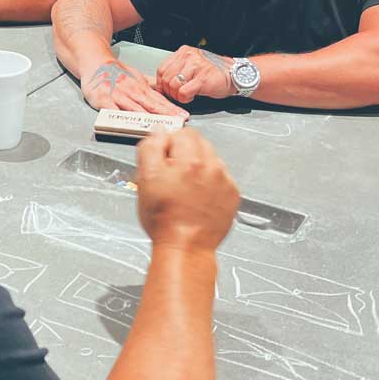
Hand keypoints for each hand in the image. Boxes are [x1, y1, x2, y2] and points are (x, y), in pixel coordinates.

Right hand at [81, 59, 187, 117]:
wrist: (95, 62)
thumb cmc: (115, 72)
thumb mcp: (137, 77)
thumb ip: (150, 86)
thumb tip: (166, 92)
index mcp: (141, 87)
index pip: (160, 100)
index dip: (172, 109)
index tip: (183, 116)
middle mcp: (132, 91)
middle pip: (151, 105)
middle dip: (166, 114)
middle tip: (178, 122)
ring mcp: (118, 95)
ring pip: (135, 109)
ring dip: (148, 118)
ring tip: (159, 126)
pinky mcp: (103, 99)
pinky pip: (113, 111)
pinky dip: (121, 117)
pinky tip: (129, 124)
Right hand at [136, 129, 238, 251]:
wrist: (186, 248)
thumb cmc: (164, 219)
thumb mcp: (145, 179)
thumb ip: (151, 148)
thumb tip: (160, 131)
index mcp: (191, 160)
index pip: (183, 133)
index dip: (169, 144)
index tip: (163, 160)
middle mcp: (213, 167)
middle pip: (200, 143)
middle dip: (185, 154)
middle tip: (172, 175)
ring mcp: (225, 182)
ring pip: (212, 161)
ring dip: (199, 168)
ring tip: (185, 189)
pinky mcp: (232, 196)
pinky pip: (221, 179)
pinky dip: (211, 184)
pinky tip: (198, 198)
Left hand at [155, 46, 233, 103]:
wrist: (233, 75)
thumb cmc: (212, 73)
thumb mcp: (190, 67)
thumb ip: (175, 71)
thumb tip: (159, 84)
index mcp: (183, 52)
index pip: (161, 69)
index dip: (162, 83)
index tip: (168, 90)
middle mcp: (188, 56)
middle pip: (165, 78)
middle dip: (170, 91)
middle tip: (178, 95)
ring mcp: (195, 66)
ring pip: (173, 85)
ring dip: (178, 96)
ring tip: (187, 95)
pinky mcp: (202, 78)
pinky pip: (183, 92)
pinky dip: (185, 98)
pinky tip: (192, 96)